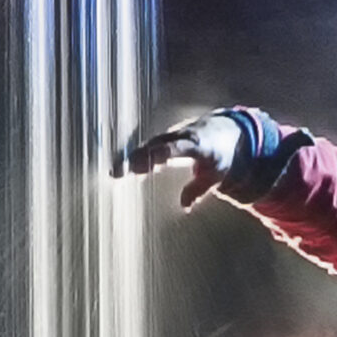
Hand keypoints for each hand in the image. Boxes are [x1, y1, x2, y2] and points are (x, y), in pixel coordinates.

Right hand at [116, 110, 247, 206]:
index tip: (148, 162)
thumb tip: (185, 207)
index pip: (175, 148)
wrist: (222, 129)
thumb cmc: (219, 155)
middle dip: (138, 158)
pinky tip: (120, 170)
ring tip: (115, 172)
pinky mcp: (163, 139)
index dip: (160, 154)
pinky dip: (134, 157)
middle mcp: (180, 136)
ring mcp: (170, 136)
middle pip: (155, 146)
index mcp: (196, 144)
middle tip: (121, 171)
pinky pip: (148, 148)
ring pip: (148, 146)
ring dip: (131, 158)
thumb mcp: (215, 174)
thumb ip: (199, 189)